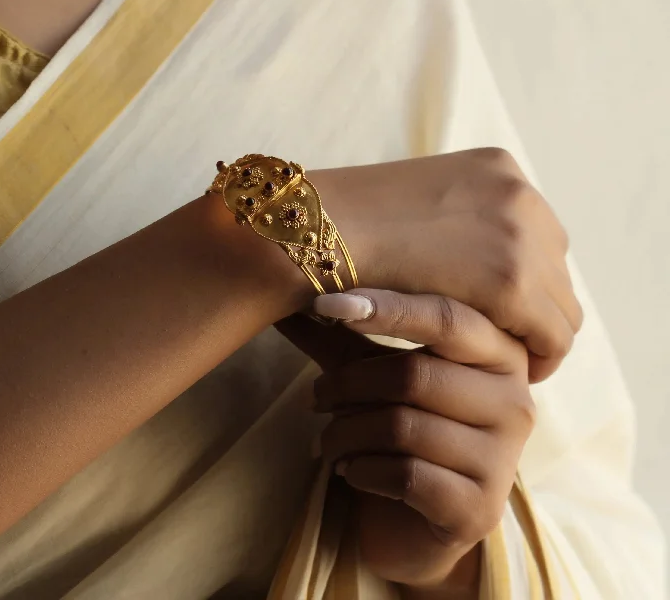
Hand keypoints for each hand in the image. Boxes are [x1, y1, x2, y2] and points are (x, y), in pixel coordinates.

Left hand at [278, 289, 537, 592]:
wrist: (412, 524)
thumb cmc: (398, 432)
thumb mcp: (372, 372)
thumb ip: (344, 331)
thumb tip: (291, 282)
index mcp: (499, 352)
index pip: (445, 316)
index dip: (385, 308)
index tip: (325, 304)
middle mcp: (515, 400)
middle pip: (416, 372)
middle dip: (348, 384)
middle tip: (316, 397)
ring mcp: (503, 458)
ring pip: (403, 425)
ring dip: (346, 431)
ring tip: (327, 440)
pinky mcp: (480, 509)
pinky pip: (406, 473)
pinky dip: (362, 469)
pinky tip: (349, 470)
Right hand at [311, 149, 581, 380]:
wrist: (314, 232)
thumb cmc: (345, 226)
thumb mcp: (417, 206)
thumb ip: (456, 224)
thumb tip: (474, 262)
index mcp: (495, 167)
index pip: (537, 234)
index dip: (525, 279)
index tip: (505, 312)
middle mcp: (518, 190)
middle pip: (555, 267)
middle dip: (533, 306)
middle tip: (506, 339)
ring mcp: (519, 231)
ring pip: (561, 304)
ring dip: (535, 332)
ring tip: (506, 357)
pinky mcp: (510, 279)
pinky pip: (553, 335)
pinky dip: (539, 357)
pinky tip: (512, 371)